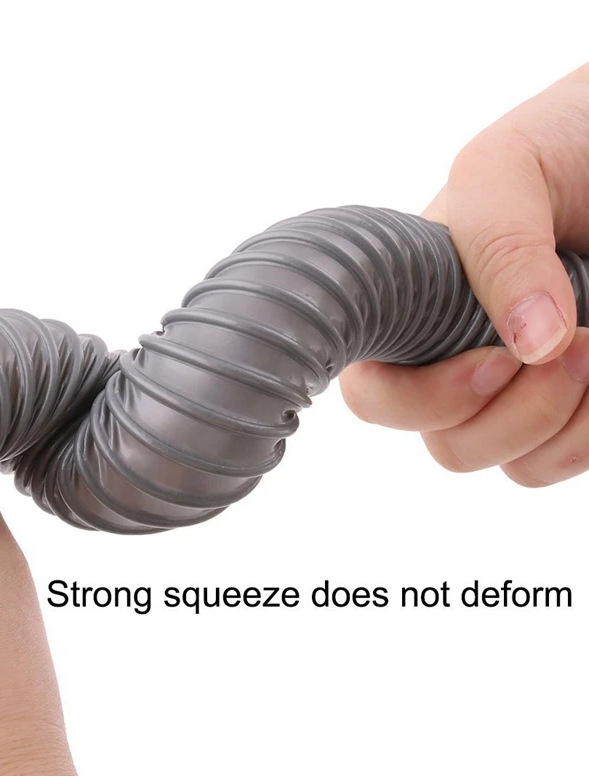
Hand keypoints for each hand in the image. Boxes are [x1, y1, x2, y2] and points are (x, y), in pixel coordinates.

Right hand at [340, 63, 588, 486]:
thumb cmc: (563, 142)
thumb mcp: (506, 168)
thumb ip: (495, 246)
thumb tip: (530, 344)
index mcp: (413, 314)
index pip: (374, 397)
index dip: (420, 402)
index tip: (494, 359)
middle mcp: (457, 360)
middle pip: (451, 447)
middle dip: (516, 412)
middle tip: (574, 346)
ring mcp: (518, 390)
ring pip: (515, 465)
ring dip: (563, 420)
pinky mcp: (575, 409)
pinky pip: (565, 460)